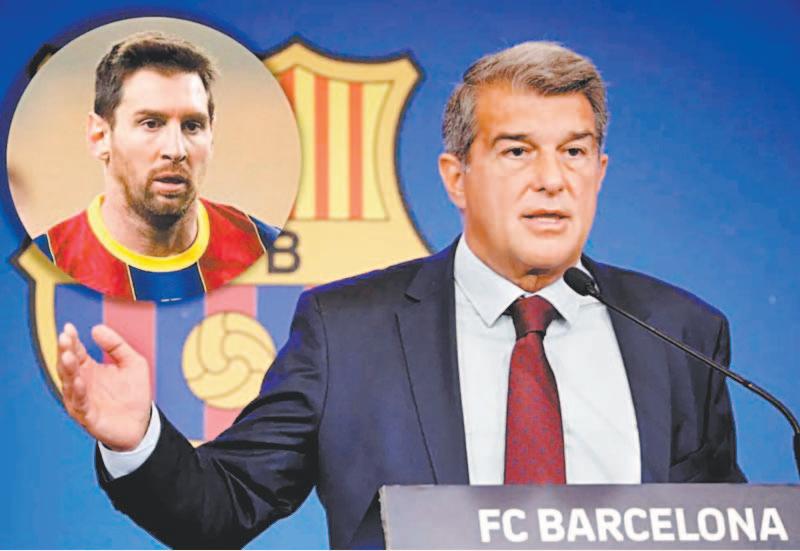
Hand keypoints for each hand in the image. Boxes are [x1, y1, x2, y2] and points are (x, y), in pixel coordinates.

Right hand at [57, 323, 151, 450]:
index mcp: (90, 369)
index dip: (72, 340)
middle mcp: (82, 383)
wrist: (141, 424)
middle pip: (68, 365)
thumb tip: (97, 328)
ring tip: (68, 356)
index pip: (76, 351)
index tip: (69, 328)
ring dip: (68, 370)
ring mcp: (83, 400)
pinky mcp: (88, 416)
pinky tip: (79, 381)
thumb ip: (117, 345)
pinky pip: (80, 403)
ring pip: (69, 383)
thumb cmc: (133, 394)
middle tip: (64, 338)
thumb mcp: (132, 363)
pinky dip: (78, 392)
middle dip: (65, 351)